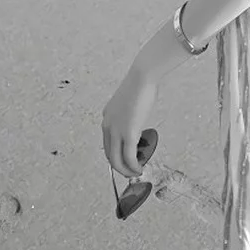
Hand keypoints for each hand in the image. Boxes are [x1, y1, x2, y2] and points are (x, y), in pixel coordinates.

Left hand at [101, 66, 157, 180]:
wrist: (142, 77)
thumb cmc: (141, 84)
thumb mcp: (129, 101)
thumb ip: (129, 113)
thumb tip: (138, 120)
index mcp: (107, 117)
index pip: (107, 143)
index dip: (116, 154)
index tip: (126, 158)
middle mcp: (108, 126)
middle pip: (109, 155)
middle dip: (120, 167)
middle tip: (130, 171)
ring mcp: (116, 131)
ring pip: (116, 160)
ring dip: (126, 170)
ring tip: (135, 172)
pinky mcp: (128, 134)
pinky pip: (129, 158)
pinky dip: (133, 167)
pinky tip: (139, 168)